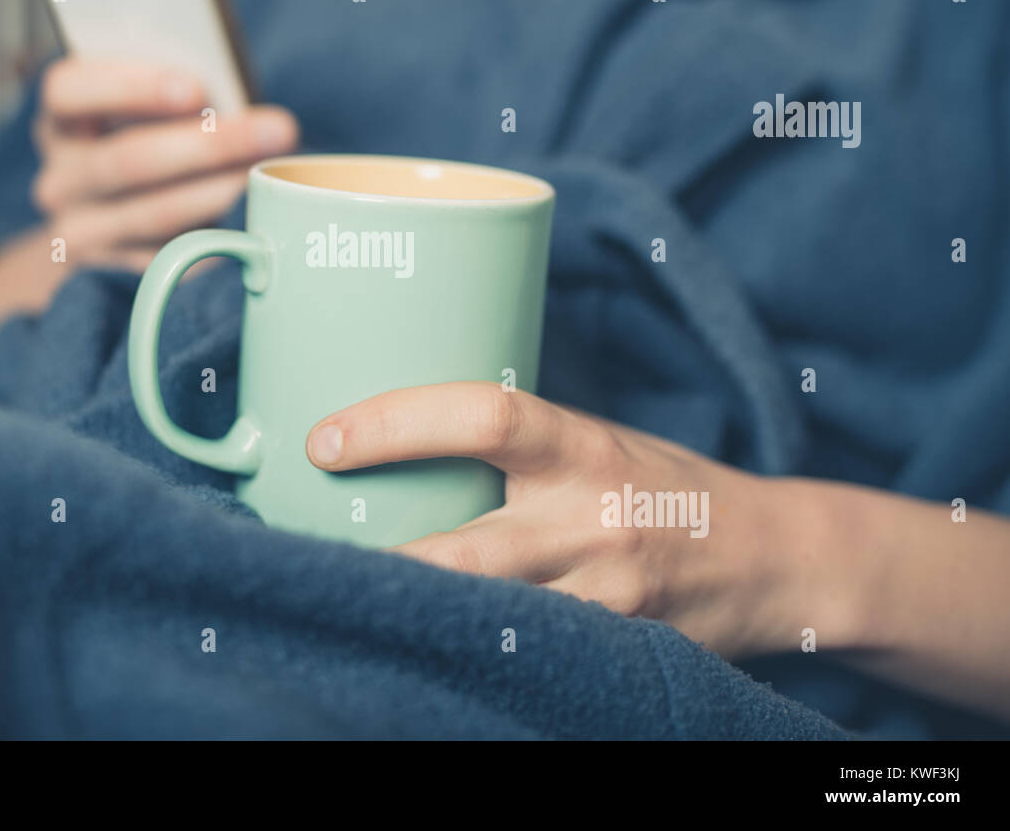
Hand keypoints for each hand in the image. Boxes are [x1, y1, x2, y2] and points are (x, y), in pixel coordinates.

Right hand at [31, 57, 298, 272]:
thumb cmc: (143, 142)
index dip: (130, 87)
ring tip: (269, 177)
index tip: (195, 89)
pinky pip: (170, 258)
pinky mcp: (113, 274)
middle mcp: (60, 180)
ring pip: (153, 214)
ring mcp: (82, 232)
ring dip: (219, 193)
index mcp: (61, 120)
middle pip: (127, 160)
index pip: (68, 91)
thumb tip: (238, 101)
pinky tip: (251, 224)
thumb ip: (174, 100)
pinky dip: (215, 239)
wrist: (106, 224)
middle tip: (277, 130)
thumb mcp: (142, 113)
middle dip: (209, 145)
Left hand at [305, 381, 822, 660]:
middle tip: (301, 556)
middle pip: (466, 552)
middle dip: (378, 564)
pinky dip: (463, 650)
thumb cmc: (664, 486)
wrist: (772, 559)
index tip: (324, 439)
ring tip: (340, 605)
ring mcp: (605, 599)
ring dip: (409, 617)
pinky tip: (417, 646)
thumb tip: (401, 439)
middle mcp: (593, 522)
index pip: (483, 417)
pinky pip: (522, 656)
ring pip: (485, 619)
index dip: (395, 423)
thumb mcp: (597, 441)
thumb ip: (518, 446)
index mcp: (583, 448)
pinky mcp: (613, 650)